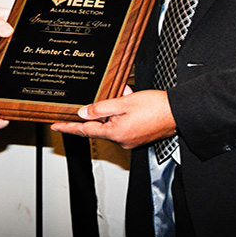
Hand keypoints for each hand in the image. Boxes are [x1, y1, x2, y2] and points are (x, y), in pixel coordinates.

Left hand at [51, 87, 175, 149]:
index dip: (68, 127)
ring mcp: (132, 140)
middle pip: (102, 124)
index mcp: (115, 133)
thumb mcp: (123, 102)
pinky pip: (125, 123)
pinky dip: (126, 113)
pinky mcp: (140, 136)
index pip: (84, 130)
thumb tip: (84, 112)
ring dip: (117, 109)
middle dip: (103, 110)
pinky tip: (132, 101)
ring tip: (127, 96)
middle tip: (112, 97)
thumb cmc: (156, 107)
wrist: (179, 112)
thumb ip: (101, 108)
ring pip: (115, 122)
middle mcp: (122, 140)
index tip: (56, 126)